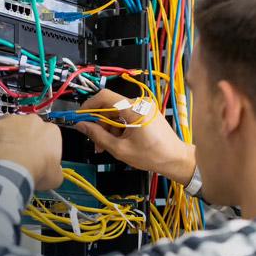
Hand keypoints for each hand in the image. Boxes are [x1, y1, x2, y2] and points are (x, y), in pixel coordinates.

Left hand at [0, 114, 62, 190]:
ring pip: (9, 125)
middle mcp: (34, 121)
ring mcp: (13, 120)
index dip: (43, 148)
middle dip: (25, 138)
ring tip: (3, 149)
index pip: (49, 137)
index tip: (39, 158)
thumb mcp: (56, 177)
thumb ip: (55, 170)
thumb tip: (53, 171)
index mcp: (51, 131)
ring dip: (7, 134)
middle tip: (21, 155)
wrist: (18, 166)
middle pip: (29, 128)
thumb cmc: (40, 170)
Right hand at [75, 89, 196, 184]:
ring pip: (116, 114)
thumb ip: (98, 136)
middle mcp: (139, 103)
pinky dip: (117, 129)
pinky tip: (115, 142)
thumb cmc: (151, 156)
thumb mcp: (120, 149)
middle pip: (109, 107)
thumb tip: (80, 126)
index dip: (89, 106)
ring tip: (104, 147)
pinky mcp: (146, 113)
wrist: (175, 159)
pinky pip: (125, 117)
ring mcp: (143, 107)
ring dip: (107, 129)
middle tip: (94, 143)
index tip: (79, 118)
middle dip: (98, 124)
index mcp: (134, 109)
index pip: (104, 96)